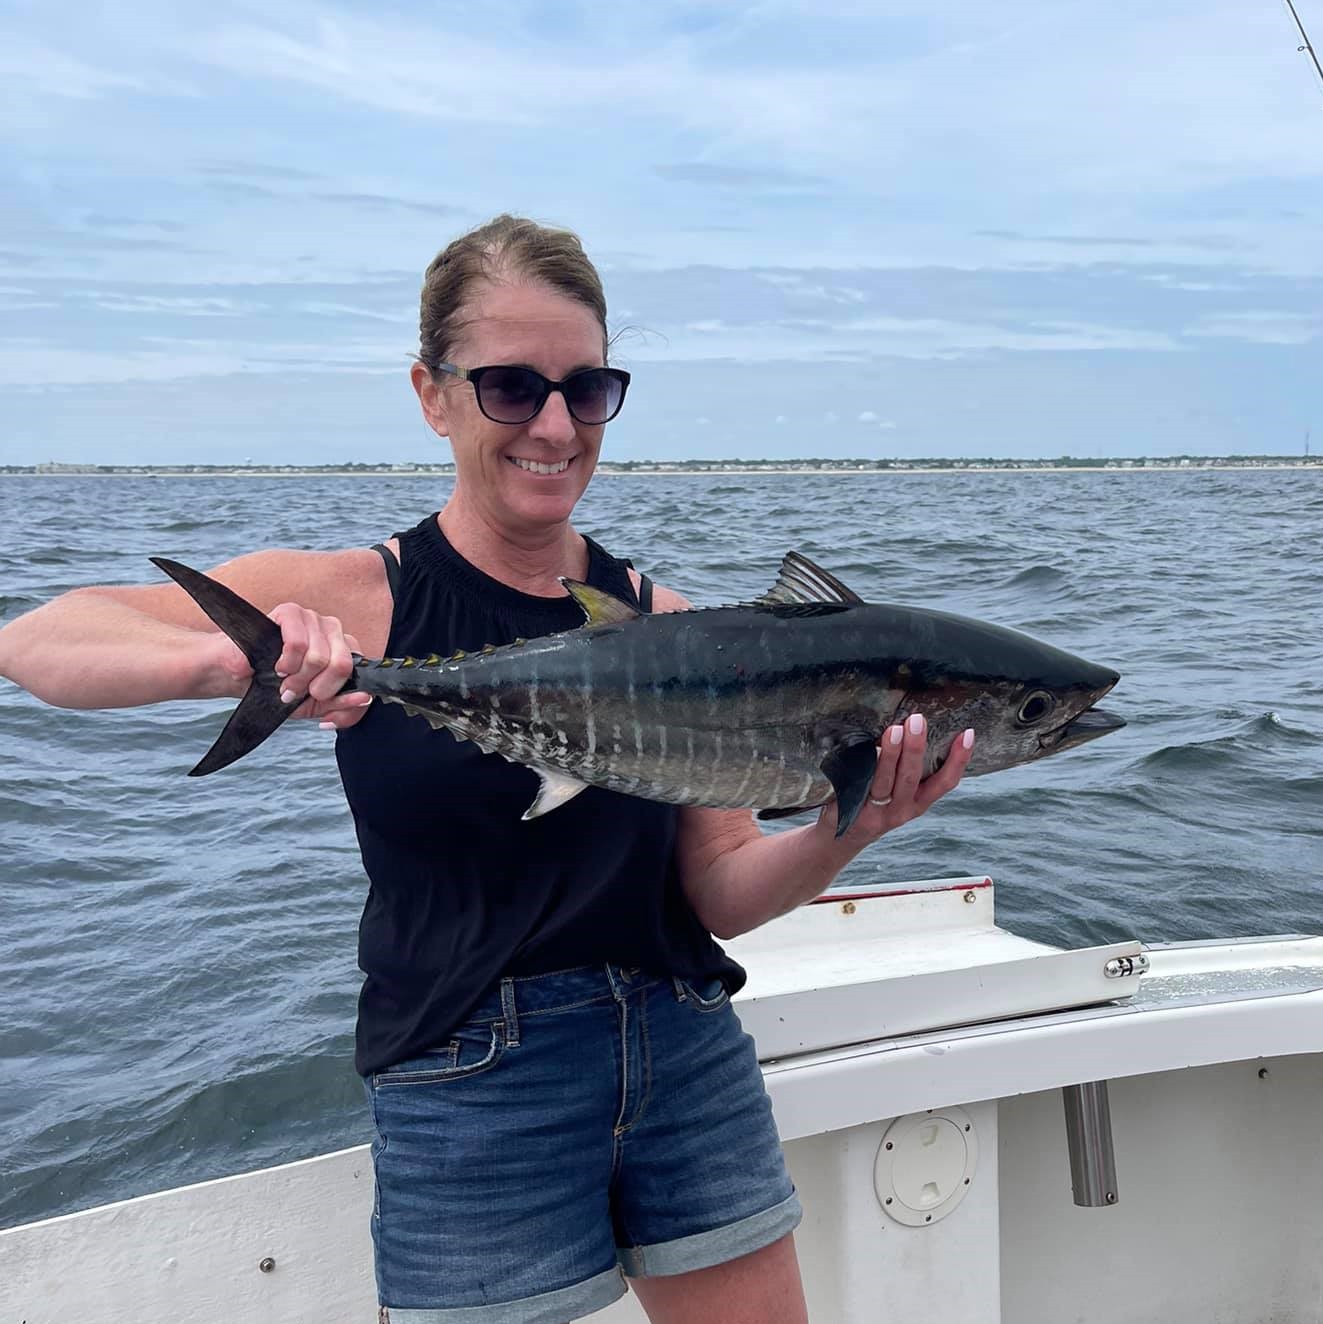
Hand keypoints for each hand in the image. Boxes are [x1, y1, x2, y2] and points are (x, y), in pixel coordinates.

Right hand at [210, 602, 372, 730]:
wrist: (238, 675)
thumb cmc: (275, 686)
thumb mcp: (311, 704)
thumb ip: (340, 704)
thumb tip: (365, 698)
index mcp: (344, 650)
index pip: (362, 675)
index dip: (344, 701)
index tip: (323, 717)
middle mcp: (334, 631)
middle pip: (343, 665)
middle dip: (317, 690)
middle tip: (295, 695)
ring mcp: (314, 618)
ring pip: (319, 657)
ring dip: (298, 679)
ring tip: (283, 682)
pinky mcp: (291, 612)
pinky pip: (297, 643)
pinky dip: (287, 663)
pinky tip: (278, 666)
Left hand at [822, 713, 972, 842]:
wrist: (843, 836)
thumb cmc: (877, 803)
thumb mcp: (900, 792)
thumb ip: (907, 768)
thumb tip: (914, 724)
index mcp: (918, 803)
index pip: (944, 783)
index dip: (958, 760)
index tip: (967, 734)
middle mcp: (901, 810)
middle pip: (911, 778)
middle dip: (915, 749)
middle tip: (917, 721)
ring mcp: (875, 812)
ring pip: (884, 782)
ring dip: (890, 755)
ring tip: (893, 730)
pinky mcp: (852, 810)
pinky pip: (857, 786)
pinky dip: (861, 766)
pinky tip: (861, 746)